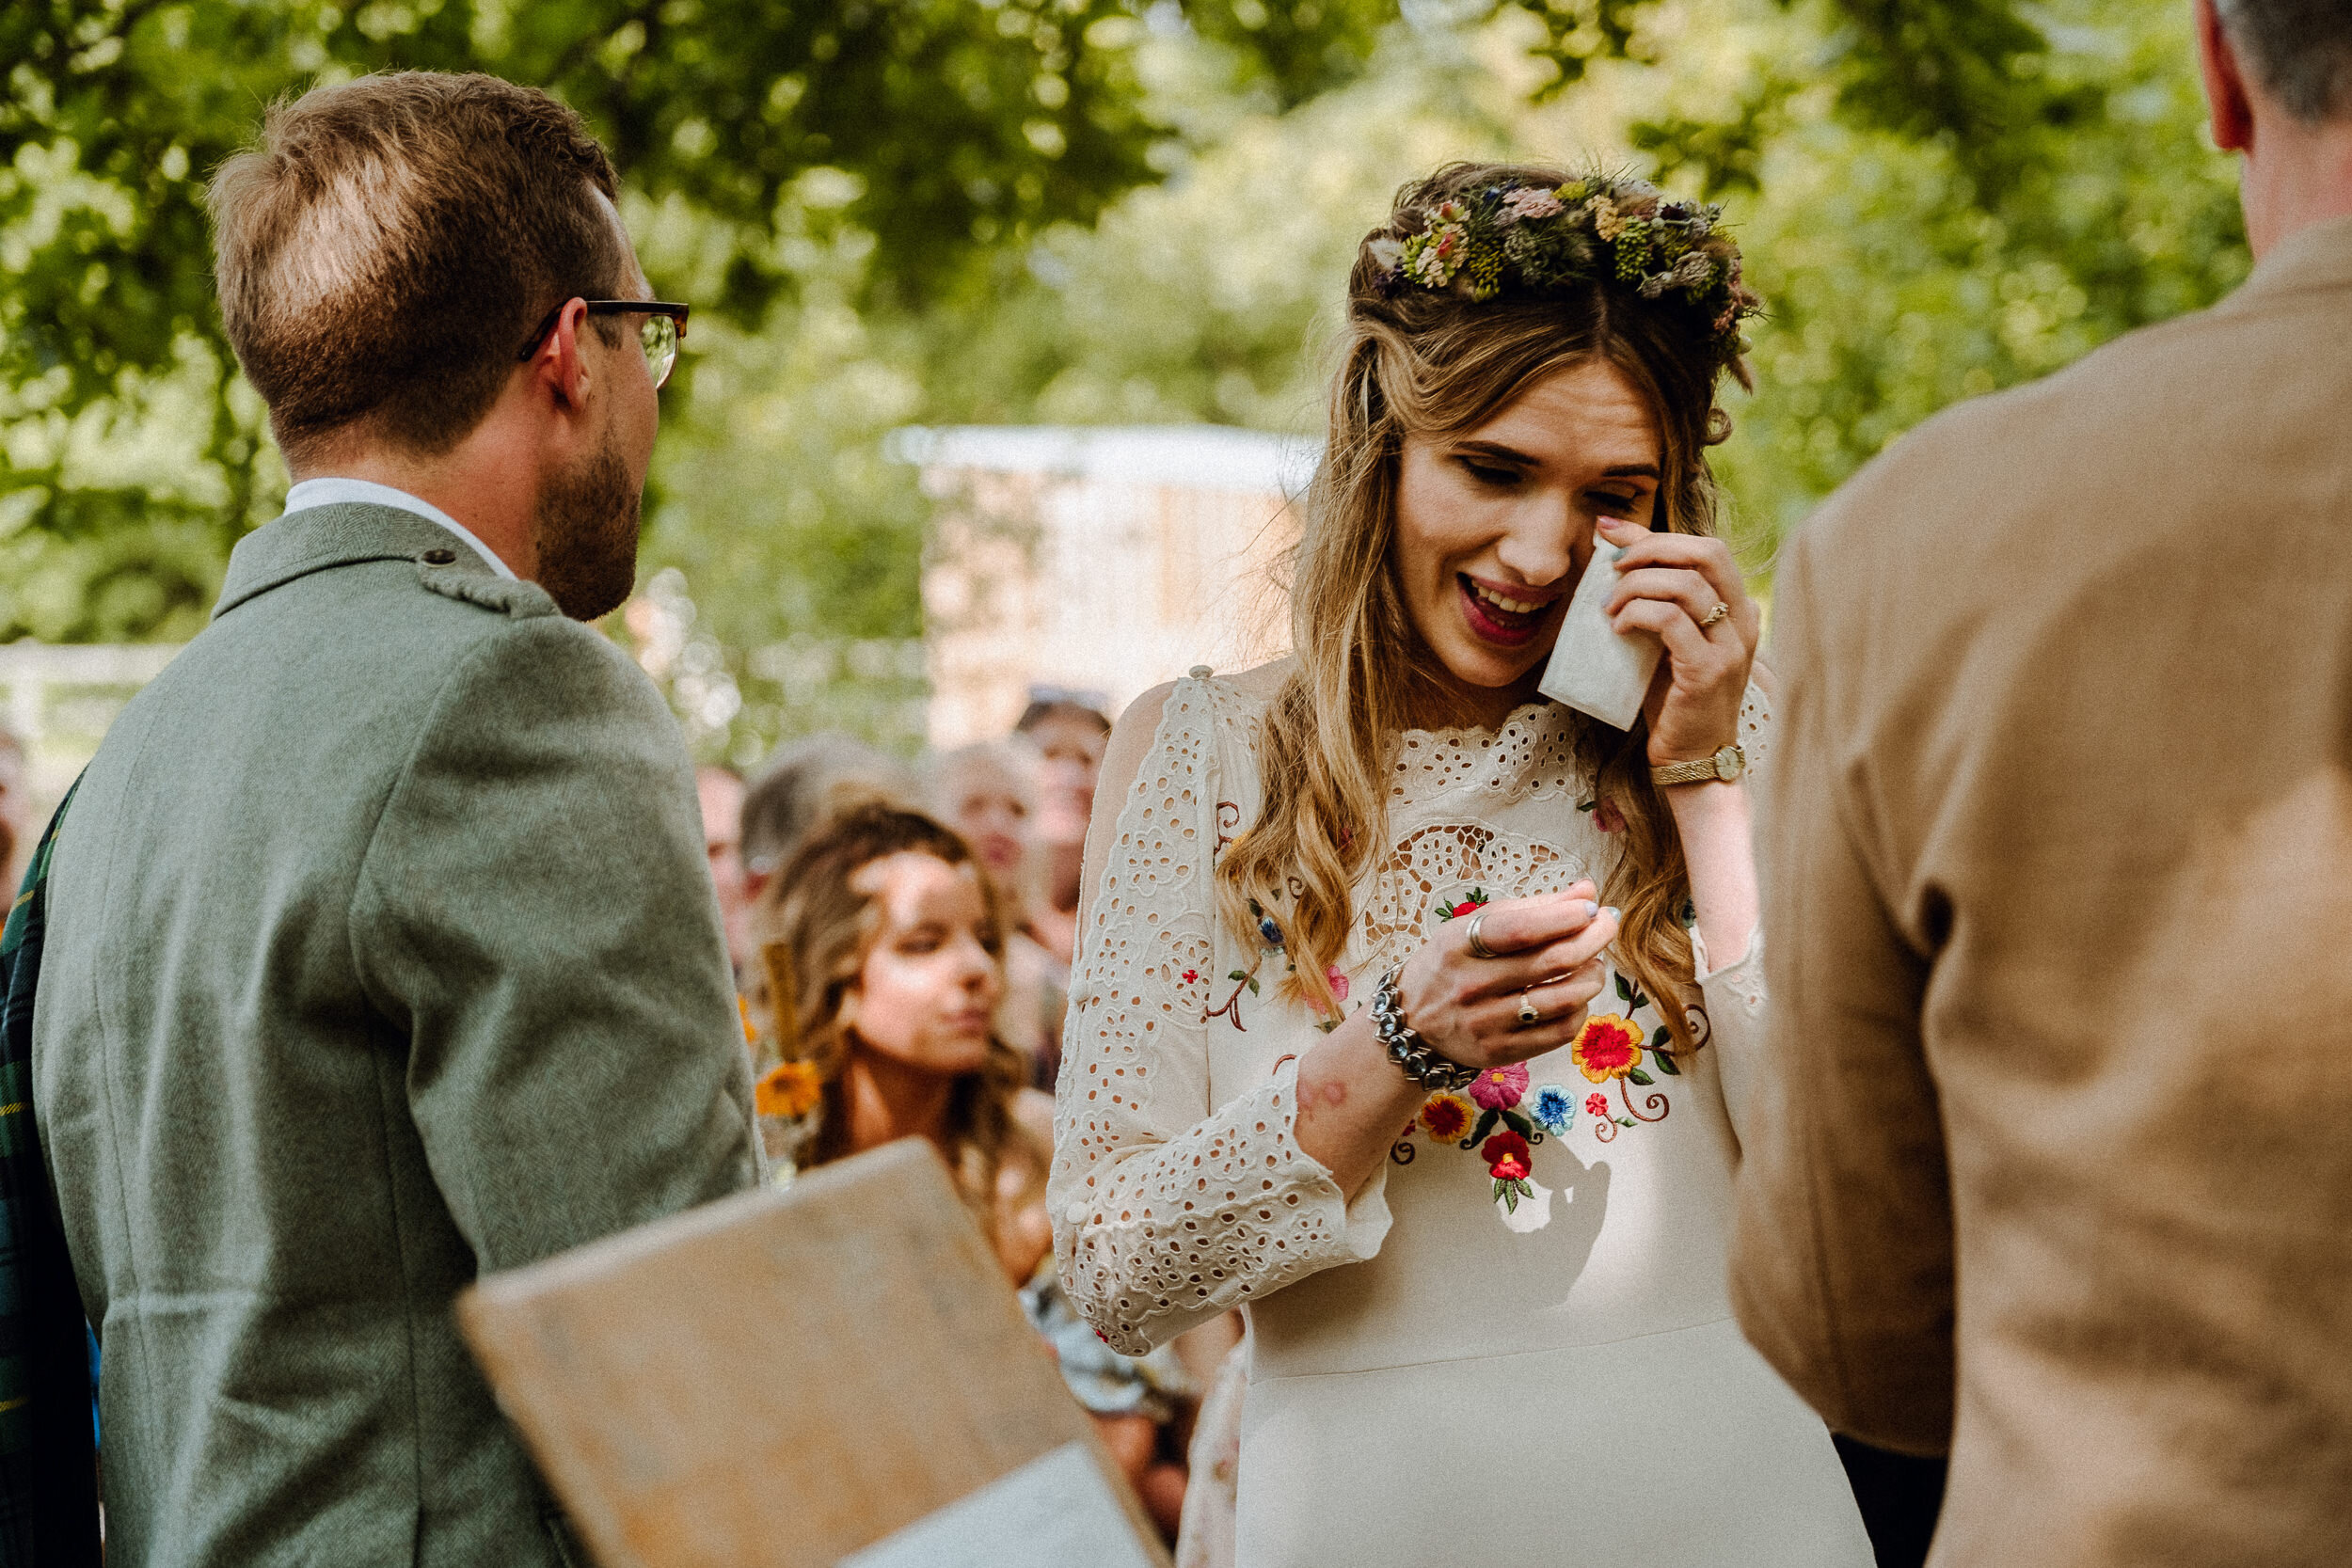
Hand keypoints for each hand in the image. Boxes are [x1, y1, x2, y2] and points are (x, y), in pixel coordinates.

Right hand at [1393, 883, 1616, 1070]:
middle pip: (1552, 962)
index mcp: (1458, 946)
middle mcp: (1470, 987)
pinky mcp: (1501, 1052)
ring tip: (1593, 964)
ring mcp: (1485, 1024)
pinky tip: (1576, 996)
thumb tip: (1587, 891)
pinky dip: (1580, 1009)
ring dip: (1593, 976)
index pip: (1519, 929)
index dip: (1563, 916)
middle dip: (1593, 938)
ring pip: (1565, 999)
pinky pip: (1560, 1031)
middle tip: (1608, 924)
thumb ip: (1531, 908)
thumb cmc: (1451, 965)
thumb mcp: (1473, 928)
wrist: (1410, 1025)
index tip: (1590, 906)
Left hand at [1596, 516, 1759, 767]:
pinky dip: (1637, 615)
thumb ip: (1653, 599)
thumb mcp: (1664, 640)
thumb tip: (1610, 549)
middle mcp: (1744, 622)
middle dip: (1650, 548)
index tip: (1610, 534)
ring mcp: (1731, 646)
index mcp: (1738, 609)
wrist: (1691, 759)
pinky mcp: (1708, 670)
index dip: (1656, 534)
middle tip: (1611, 568)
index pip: (1706, 548)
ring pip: (1685, 584)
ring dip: (1636, 587)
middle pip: (1706, 552)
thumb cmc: (1673, 700)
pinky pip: (1671, 620)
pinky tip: (1618, 629)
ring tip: (1609, 608)